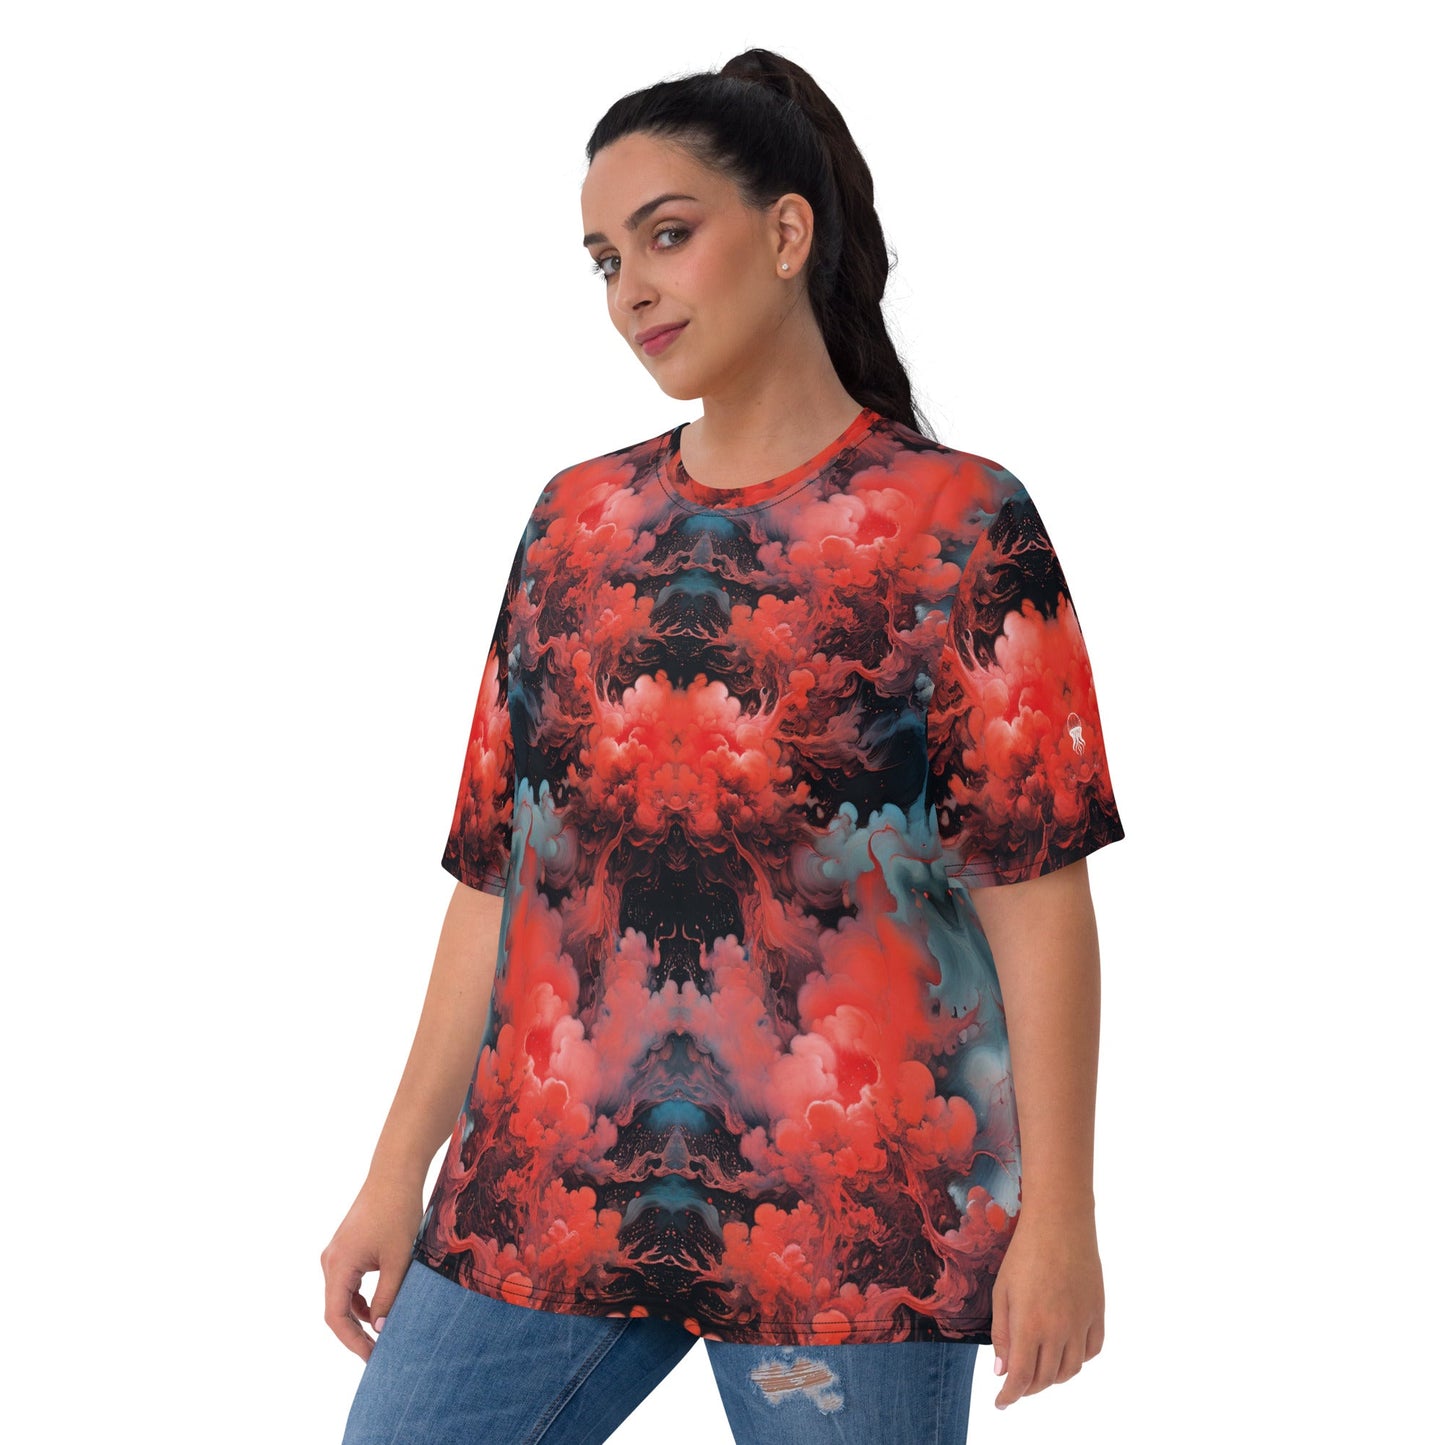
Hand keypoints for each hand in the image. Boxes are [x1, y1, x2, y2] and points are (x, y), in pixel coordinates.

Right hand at [320, 1170, 424, 1361]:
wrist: (394, 1174)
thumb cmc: (398, 1212)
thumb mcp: (397, 1260)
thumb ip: (387, 1297)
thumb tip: (379, 1329)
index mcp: (337, 1265)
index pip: (336, 1317)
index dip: (352, 1342)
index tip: (372, 1358)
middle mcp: (330, 1261)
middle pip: (336, 1310)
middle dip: (355, 1334)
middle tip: (378, 1353)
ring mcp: (336, 1254)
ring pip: (341, 1297)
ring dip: (358, 1317)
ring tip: (381, 1334)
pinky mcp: (346, 1248)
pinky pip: (347, 1283)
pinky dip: (360, 1299)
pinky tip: (378, 1309)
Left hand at [990, 1205, 1104, 1409]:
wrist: (1060, 1223)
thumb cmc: (1024, 1253)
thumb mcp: (1002, 1292)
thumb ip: (1002, 1333)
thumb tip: (1003, 1370)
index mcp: (1030, 1326)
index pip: (1021, 1378)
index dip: (1010, 1395)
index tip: (1002, 1402)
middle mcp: (1059, 1332)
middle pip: (1045, 1378)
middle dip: (1028, 1387)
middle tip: (1016, 1383)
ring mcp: (1082, 1323)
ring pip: (1070, 1370)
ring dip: (1052, 1376)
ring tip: (1038, 1368)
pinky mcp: (1098, 1313)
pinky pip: (1091, 1350)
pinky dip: (1078, 1358)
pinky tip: (1065, 1350)